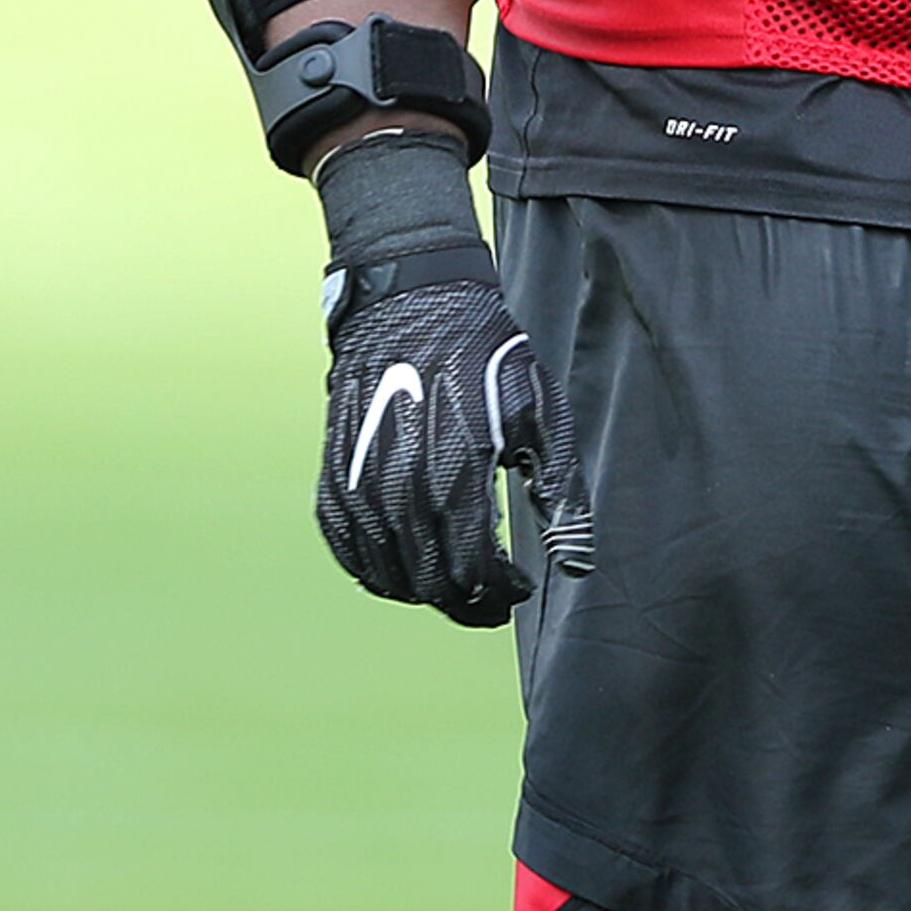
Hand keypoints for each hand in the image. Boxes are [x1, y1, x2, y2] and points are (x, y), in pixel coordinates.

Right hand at [312, 132, 593, 626]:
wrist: (412, 307)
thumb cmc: (487, 358)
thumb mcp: (540, 415)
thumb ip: (558, 491)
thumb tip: (577, 561)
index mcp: (456, 474)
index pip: (474, 568)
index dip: (499, 592)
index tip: (520, 589)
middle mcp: (401, 488)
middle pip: (429, 580)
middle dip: (465, 602)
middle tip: (491, 602)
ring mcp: (359, 484)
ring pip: (384, 573)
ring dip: (421, 592)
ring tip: (455, 588)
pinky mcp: (333, 475)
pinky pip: (345, 546)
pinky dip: (371, 570)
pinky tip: (400, 571)